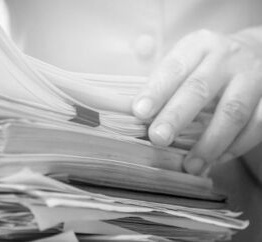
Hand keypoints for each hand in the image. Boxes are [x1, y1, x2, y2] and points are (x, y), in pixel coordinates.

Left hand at [132, 29, 261, 174]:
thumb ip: (166, 86)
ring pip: (233, 111)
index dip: (156, 91)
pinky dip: (236, 147)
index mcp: (198, 46)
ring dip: (210, 142)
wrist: (257, 53)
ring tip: (191, 165)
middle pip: (200, 88)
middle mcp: (226, 58)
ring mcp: (252, 77)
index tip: (139, 112)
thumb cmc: (207, 66)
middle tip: (158, 138)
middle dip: (177, 116)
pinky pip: (257, 125)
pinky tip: (218, 160)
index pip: (173, 68)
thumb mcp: (187, 63)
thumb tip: (140, 121)